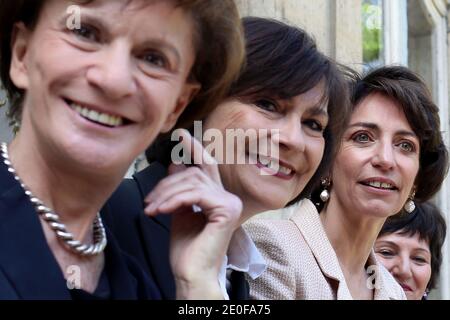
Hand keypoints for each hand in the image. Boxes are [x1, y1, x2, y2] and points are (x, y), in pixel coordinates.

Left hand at [144, 130, 242, 298]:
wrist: (190, 274)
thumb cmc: (186, 249)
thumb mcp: (178, 212)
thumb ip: (179, 189)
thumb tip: (175, 164)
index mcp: (219, 198)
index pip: (207, 166)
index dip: (194, 148)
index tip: (181, 134)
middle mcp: (229, 198)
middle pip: (195, 174)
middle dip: (168, 184)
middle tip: (149, 200)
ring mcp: (231, 203)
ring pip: (193, 182)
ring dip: (166, 194)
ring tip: (151, 209)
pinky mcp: (227, 210)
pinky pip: (195, 194)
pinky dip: (174, 200)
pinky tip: (160, 211)